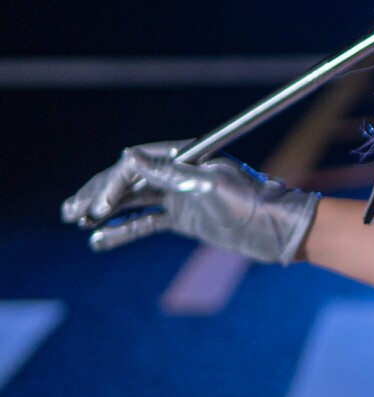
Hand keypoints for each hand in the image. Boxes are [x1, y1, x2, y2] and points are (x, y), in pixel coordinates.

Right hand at [61, 142, 319, 261]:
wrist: (280, 229)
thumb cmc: (251, 201)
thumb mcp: (209, 186)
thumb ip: (168, 173)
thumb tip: (126, 157)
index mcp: (185, 155)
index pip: (136, 164)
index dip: (113, 184)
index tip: (99, 208)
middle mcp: (179, 171)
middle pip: (128, 181)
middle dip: (98, 195)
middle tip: (70, 212)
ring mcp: (180, 196)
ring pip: (133, 202)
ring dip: (104, 211)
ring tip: (75, 221)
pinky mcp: (184, 219)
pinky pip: (146, 223)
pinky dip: (123, 232)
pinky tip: (98, 241)